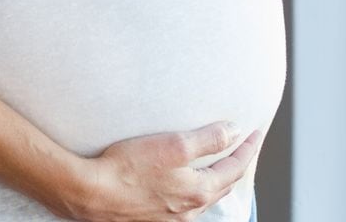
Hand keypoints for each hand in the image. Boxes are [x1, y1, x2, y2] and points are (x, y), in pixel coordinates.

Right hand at [51, 122, 263, 221]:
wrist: (90, 193)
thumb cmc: (128, 168)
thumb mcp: (174, 145)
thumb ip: (208, 139)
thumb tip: (234, 132)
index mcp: (199, 191)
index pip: (234, 168)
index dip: (248, 149)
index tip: (256, 134)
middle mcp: (189, 210)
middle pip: (223, 185)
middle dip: (236, 165)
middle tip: (244, 148)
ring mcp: (170, 217)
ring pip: (204, 197)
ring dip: (216, 179)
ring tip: (219, 165)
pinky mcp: (153, 217)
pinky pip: (185, 204)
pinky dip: (195, 190)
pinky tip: (186, 185)